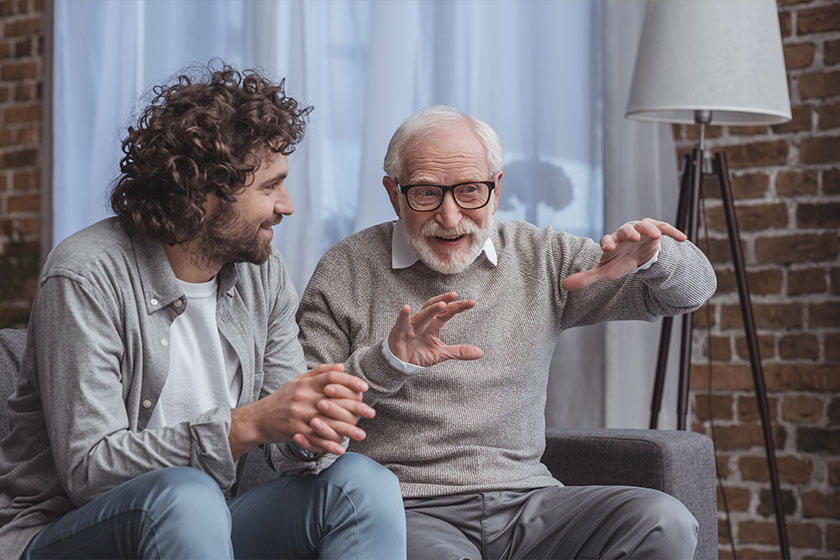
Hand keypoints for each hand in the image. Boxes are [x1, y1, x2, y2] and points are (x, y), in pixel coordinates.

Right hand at [228, 364, 373, 458]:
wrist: (257, 419)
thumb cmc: (282, 399)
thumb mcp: (298, 381)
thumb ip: (319, 373)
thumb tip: (342, 366)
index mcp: (305, 383)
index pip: (331, 378)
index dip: (349, 381)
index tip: (364, 388)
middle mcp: (302, 397)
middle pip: (334, 401)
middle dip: (355, 408)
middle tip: (371, 413)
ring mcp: (298, 414)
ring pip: (327, 422)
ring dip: (347, 430)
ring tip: (362, 434)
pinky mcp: (293, 430)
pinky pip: (315, 439)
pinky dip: (328, 445)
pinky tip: (341, 449)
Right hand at [387, 292, 483, 366]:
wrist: (400, 365)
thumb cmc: (419, 355)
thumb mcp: (442, 354)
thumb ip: (460, 351)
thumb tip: (480, 353)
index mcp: (434, 324)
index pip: (448, 312)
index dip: (459, 307)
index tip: (472, 302)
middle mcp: (423, 322)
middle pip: (434, 307)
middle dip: (445, 301)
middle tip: (456, 295)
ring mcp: (411, 326)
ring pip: (421, 315)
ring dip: (431, 309)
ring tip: (441, 304)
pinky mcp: (399, 332)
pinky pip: (401, 323)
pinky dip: (403, 316)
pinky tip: (406, 308)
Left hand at [561, 218, 685, 291]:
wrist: (639, 257)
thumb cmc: (619, 263)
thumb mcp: (604, 272)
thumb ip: (586, 278)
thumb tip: (564, 286)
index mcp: (613, 241)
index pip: (608, 240)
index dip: (608, 243)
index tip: (609, 249)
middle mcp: (626, 232)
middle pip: (626, 229)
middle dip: (629, 232)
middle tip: (634, 237)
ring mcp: (642, 230)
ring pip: (645, 225)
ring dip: (650, 229)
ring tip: (656, 236)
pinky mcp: (657, 231)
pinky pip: (665, 228)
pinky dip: (672, 232)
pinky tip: (682, 239)